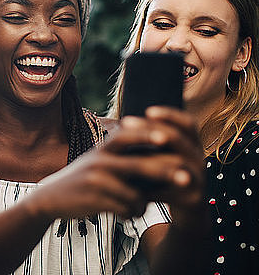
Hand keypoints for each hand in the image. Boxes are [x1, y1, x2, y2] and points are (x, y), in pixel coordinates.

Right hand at [30, 107, 203, 221]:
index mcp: (103, 148)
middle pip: (141, 165)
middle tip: (187, 178)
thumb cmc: (82, 178)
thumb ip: (120, 153)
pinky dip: (130, 214)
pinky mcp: (95, 199)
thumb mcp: (97, 158)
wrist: (51, 198)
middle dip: (166, 172)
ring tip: (140, 208)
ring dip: (143, 205)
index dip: (148, 134)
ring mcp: (97, 180)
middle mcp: (100, 160)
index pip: (128, 136)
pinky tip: (125, 215)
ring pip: (136, 194)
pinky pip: (125, 208)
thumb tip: (152, 146)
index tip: (168, 137)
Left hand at [107, 107, 204, 222]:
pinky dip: (151, 188)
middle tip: (126, 122)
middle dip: (153, 130)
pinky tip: (130, 186)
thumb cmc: (167, 178)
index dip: (170, 115)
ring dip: (151, 158)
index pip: (188, 123)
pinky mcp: (193, 200)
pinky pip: (172, 191)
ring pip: (178, 164)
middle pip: (179, 139)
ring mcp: (199, 179)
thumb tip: (122, 123)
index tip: (148, 110)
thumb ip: (151, 144)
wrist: (187, 211)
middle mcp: (200, 159)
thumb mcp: (162, 158)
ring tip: (129, 155)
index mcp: (193, 146)